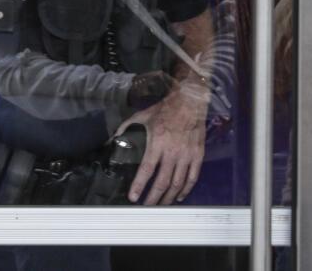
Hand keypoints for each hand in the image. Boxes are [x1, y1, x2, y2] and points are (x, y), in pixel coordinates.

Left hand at [117, 81, 208, 204]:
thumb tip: (113, 138)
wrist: (189, 103)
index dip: (139, 185)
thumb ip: (126, 127)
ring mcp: (186, 156)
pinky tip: (179, 196)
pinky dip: (186, 189)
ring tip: (161, 205)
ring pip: (177, 183)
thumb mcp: (141, 116)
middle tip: (147, 207)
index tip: (133, 197)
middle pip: (162, 182)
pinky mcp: (198, 156)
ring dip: (169, 197)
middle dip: (153, 197)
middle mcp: (172, 153)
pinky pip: (192, 177)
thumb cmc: (165, 110)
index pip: (146, 170)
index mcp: (157, 144)